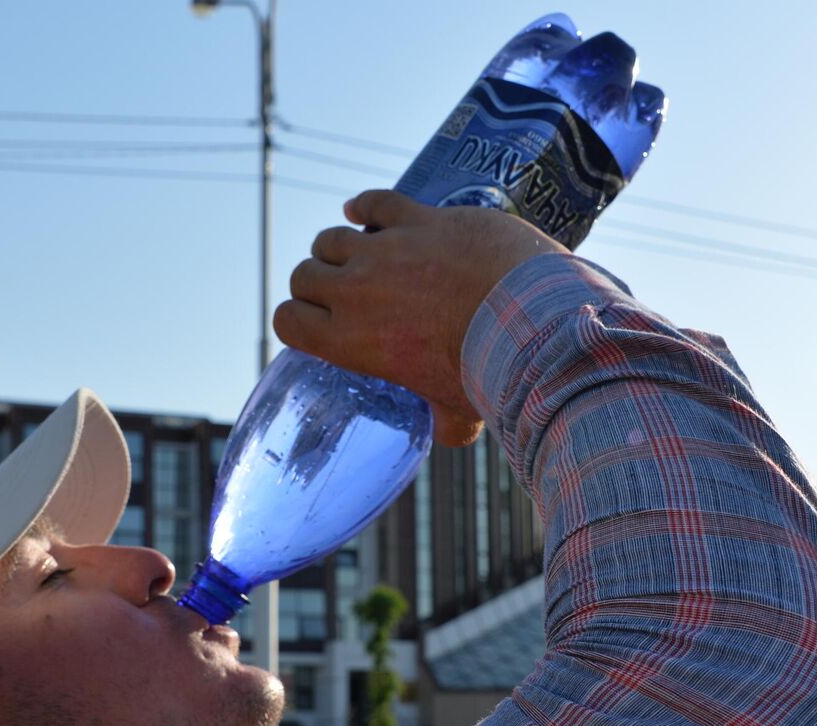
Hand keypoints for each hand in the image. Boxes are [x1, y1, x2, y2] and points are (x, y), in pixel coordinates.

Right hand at [273, 190, 567, 446]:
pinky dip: (365, 207)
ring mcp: (386, 249)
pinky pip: (375, 202)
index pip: (287, 321)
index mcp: (350, 340)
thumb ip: (442, 421)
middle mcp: (356, 290)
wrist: (529, 319)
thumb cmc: (490, 371)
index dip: (295, 321)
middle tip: (340, 293)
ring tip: (357, 258)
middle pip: (304, 274)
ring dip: (338, 248)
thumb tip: (445, 431)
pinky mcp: (420, 219)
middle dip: (316, 283)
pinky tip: (362, 212)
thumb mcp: (458, 411)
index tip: (313, 324)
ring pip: (331, 238)